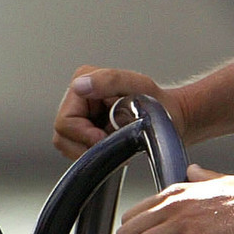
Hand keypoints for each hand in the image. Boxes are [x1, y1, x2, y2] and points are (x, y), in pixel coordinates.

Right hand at [54, 66, 170, 160]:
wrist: (171, 119)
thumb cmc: (159, 104)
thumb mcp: (140, 87)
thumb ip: (110, 80)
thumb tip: (79, 86)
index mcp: (84, 80)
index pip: (65, 121)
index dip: (84, 136)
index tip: (107, 139)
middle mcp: (77, 96)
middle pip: (63, 136)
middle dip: (88, 145)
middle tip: (114, 143)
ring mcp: (80, 114)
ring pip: (67, 146)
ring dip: (92, 151)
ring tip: (116, 142)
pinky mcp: (85, 130)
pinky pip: (77, 151)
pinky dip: (95, 153)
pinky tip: (113, 145)